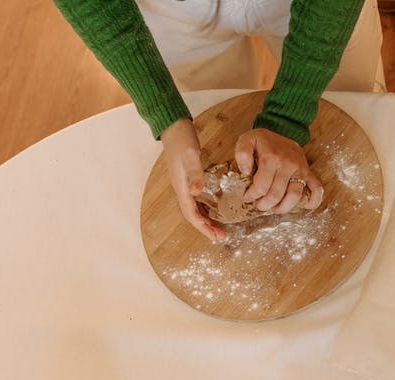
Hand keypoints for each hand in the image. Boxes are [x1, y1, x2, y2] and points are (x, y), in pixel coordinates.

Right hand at [160, 118, 223, 241]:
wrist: (173, 126)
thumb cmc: (182, 139)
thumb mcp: (191, 155)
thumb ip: (195, 174)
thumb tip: (197, 194)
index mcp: (182, 187)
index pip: (191, 214)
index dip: (203, 227)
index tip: (215, 236)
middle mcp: (182, 189)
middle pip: (193, 215)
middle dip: (206, 228)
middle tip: (221, 237)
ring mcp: (184, 184)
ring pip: (195, 209)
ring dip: (206, 219)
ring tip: (219, 228)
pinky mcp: (188, 179)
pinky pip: (197, 200)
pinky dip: (205, 208)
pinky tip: (215, 209)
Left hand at [235, 128, 323, 213]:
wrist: (283, 130)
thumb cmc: (263, 141)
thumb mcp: (247, 139)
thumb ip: (242, 152)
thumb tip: (246, 171)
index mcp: (271, 157)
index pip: (261, 186)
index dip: (252, 196)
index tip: (247, 198)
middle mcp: (288, 164)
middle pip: (276, 194)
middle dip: (264, 204)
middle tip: (258, 205)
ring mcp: (301, 168)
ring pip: (295, 196)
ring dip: (283, 208)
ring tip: (273, 209)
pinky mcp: (309, 172)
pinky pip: (316, 188)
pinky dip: (313, 201)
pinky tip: (305, 207)